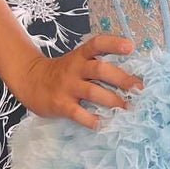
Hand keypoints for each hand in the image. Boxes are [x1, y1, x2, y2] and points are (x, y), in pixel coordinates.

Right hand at [10, 35, 143, 130]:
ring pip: (93, 92)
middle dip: (122, 79)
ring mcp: (67, 87)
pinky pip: (79, 113)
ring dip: (113, 101)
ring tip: (128, 109)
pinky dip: (92, 120)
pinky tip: (104, 125)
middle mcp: (75, 69)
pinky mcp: (61, 104)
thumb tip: (131, 78)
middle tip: (139, 89)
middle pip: (100, 69)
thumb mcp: (77, 61)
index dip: (114, 44)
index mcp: (81, 56)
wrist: (30, 80)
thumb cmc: (62, 73)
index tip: (130, 47)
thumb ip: (98, 65)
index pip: (97, 44)